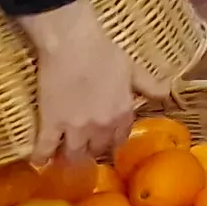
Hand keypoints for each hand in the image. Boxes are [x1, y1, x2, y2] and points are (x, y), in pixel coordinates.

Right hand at [15, 2, 150, 166]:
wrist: (72, 44)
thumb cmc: (104, 52)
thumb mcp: (133, 69)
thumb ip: (149, 85)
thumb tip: (167, 95)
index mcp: (122, 113)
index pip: (120, 138)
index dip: (113, 140)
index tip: (107, 141)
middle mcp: (101, 126)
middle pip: (98, 149)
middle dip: (93, 150)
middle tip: (86, 147)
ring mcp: (75, 127)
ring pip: (75, 153)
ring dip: (72, 156)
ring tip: (65, 157)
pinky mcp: (51, 123)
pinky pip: (46, 148)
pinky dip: (42, 157)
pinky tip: (39, 162)